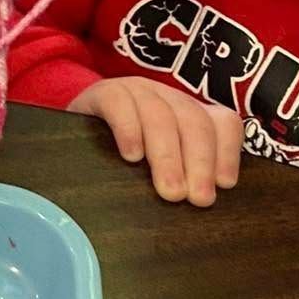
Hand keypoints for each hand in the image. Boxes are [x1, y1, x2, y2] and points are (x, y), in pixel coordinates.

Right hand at [68, 75, 241, 204]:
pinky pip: (120, 104)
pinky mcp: (103, 93)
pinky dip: (129, 130)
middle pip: (194, 121)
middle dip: (199, 161)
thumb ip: (185, 179)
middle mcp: (168, 98)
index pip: (222, 122)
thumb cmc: (124, 161)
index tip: (224, 185)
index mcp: (190, 115)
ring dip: (168, 155)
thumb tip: (207, 207)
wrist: (70, 136)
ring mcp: (136, 91)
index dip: (228, 152)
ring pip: (160, 114)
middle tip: (197, 199)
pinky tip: (131, 157)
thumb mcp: (160, 170)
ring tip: (169, 190)